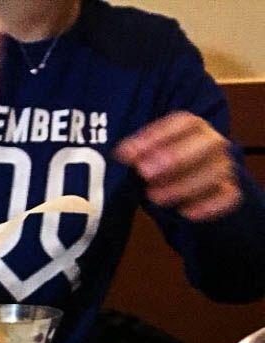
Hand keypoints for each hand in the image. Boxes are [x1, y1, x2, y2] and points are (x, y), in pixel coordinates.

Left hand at [116, 111, 242, 221]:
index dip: (157, 136)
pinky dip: (209, 205)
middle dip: (176, 157)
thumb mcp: (148, 152)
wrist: (190, 175)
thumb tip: (123, 153)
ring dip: (184, 185)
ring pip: (216, 172)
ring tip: (153, 196)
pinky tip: (184, 212)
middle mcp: (212, 143)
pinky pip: (227, 197)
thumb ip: (137, 151)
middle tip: (145, 172)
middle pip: (207, 144)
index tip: (129, 152)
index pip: (183, 123)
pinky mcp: (227, 190)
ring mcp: (223, 166)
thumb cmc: (164, 160)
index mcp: (193, 126)